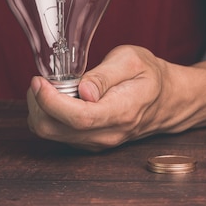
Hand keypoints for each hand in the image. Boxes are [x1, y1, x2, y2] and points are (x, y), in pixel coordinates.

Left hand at [26, 45, 172, 151]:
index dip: (50, 101)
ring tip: (53, 87)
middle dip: (38, 104)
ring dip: (41, 110)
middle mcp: (108, 134)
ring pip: (51, 134)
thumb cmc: (150, 76)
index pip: (78, 117)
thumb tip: (83, 90)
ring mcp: (98, 143)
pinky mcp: (90, 144)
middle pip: (55, 130)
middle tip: (42, 80)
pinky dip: (49, 116)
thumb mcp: (131, 60)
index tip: (39, 81)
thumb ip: (105, 75)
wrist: (167, 100)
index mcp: (122, 111)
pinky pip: (57, 135)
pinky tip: (61, 99)